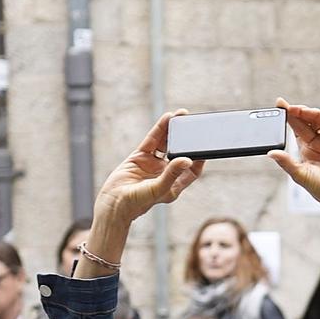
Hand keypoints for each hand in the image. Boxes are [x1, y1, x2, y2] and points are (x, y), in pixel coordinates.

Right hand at [93, 111, 204, 231]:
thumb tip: (187, 159)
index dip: (199, 159)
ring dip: (173, 130)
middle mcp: (165, 173)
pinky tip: (167, 118)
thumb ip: (172, 174)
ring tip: (182, 115)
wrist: (113, 203)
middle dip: (186, 140)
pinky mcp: (140, 156)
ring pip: (166, 143)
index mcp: (174, 184)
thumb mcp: (158, 189)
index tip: (206, 148)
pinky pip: (152, 140)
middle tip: (194, 125)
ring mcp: (152, 164)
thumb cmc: (137, 203)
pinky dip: (160, 129)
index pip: (192, 170)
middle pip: (179, 152)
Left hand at [269, 99, 319, 242]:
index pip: (294, 132)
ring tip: (293, 109)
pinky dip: (318, 115)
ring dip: (304, 113)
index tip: (276, 110)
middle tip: (281, 105)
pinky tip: (307, 112)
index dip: (285, 121)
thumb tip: (270, 153)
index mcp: (306, 153)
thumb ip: (286, 162)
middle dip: (292, 113)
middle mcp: (317, 145)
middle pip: (302, 124)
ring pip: (314, 121)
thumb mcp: (300, 175)